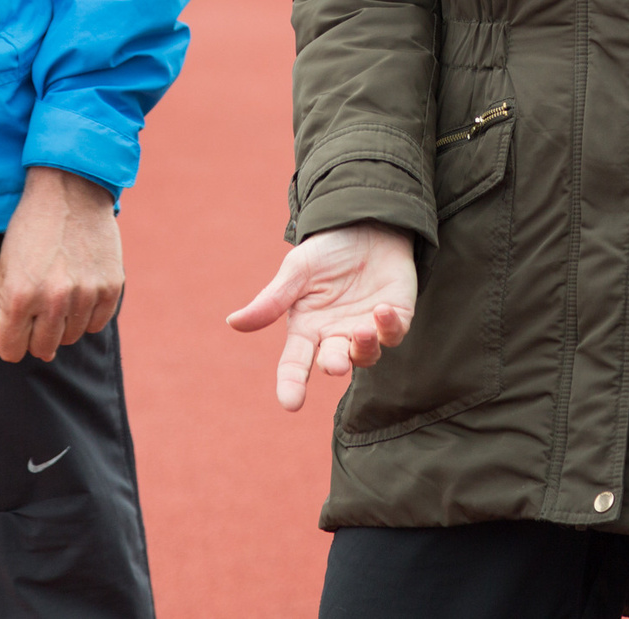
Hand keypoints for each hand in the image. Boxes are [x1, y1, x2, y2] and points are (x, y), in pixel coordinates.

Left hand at [0, 166, 124, 362]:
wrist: (70, 192)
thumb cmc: (31, 231)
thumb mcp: (5, 269)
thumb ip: (8, 311)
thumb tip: (29, 347)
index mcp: (20, 296)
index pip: (10, 349)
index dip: (10, 344)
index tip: (15, 334)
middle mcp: (54, 299)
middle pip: (43, 348)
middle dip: (36, 336)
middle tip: (39, 313)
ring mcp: (86, 294)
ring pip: (72, 336)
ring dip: (64, 323)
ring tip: (61, 294)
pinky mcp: (111, 286)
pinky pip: (98, 323)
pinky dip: (88, 314)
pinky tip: (81, 291)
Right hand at [226, 221, 417, 410]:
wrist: (366, 225)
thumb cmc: (327, 251)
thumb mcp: (296, 270)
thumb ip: (271, 300)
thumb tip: (233, 322)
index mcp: (307, 329)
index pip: (295, 364)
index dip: (292, 384)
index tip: (291, 403)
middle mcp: (335, 335)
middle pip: (333, 362)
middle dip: (335, 364)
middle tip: (336, 364)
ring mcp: (365, 329)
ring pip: (367, 355)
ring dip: (365, 348)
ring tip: (362, 330)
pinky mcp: (395, 318)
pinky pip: (394, 334)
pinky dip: (389, 327)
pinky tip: (382, 310)